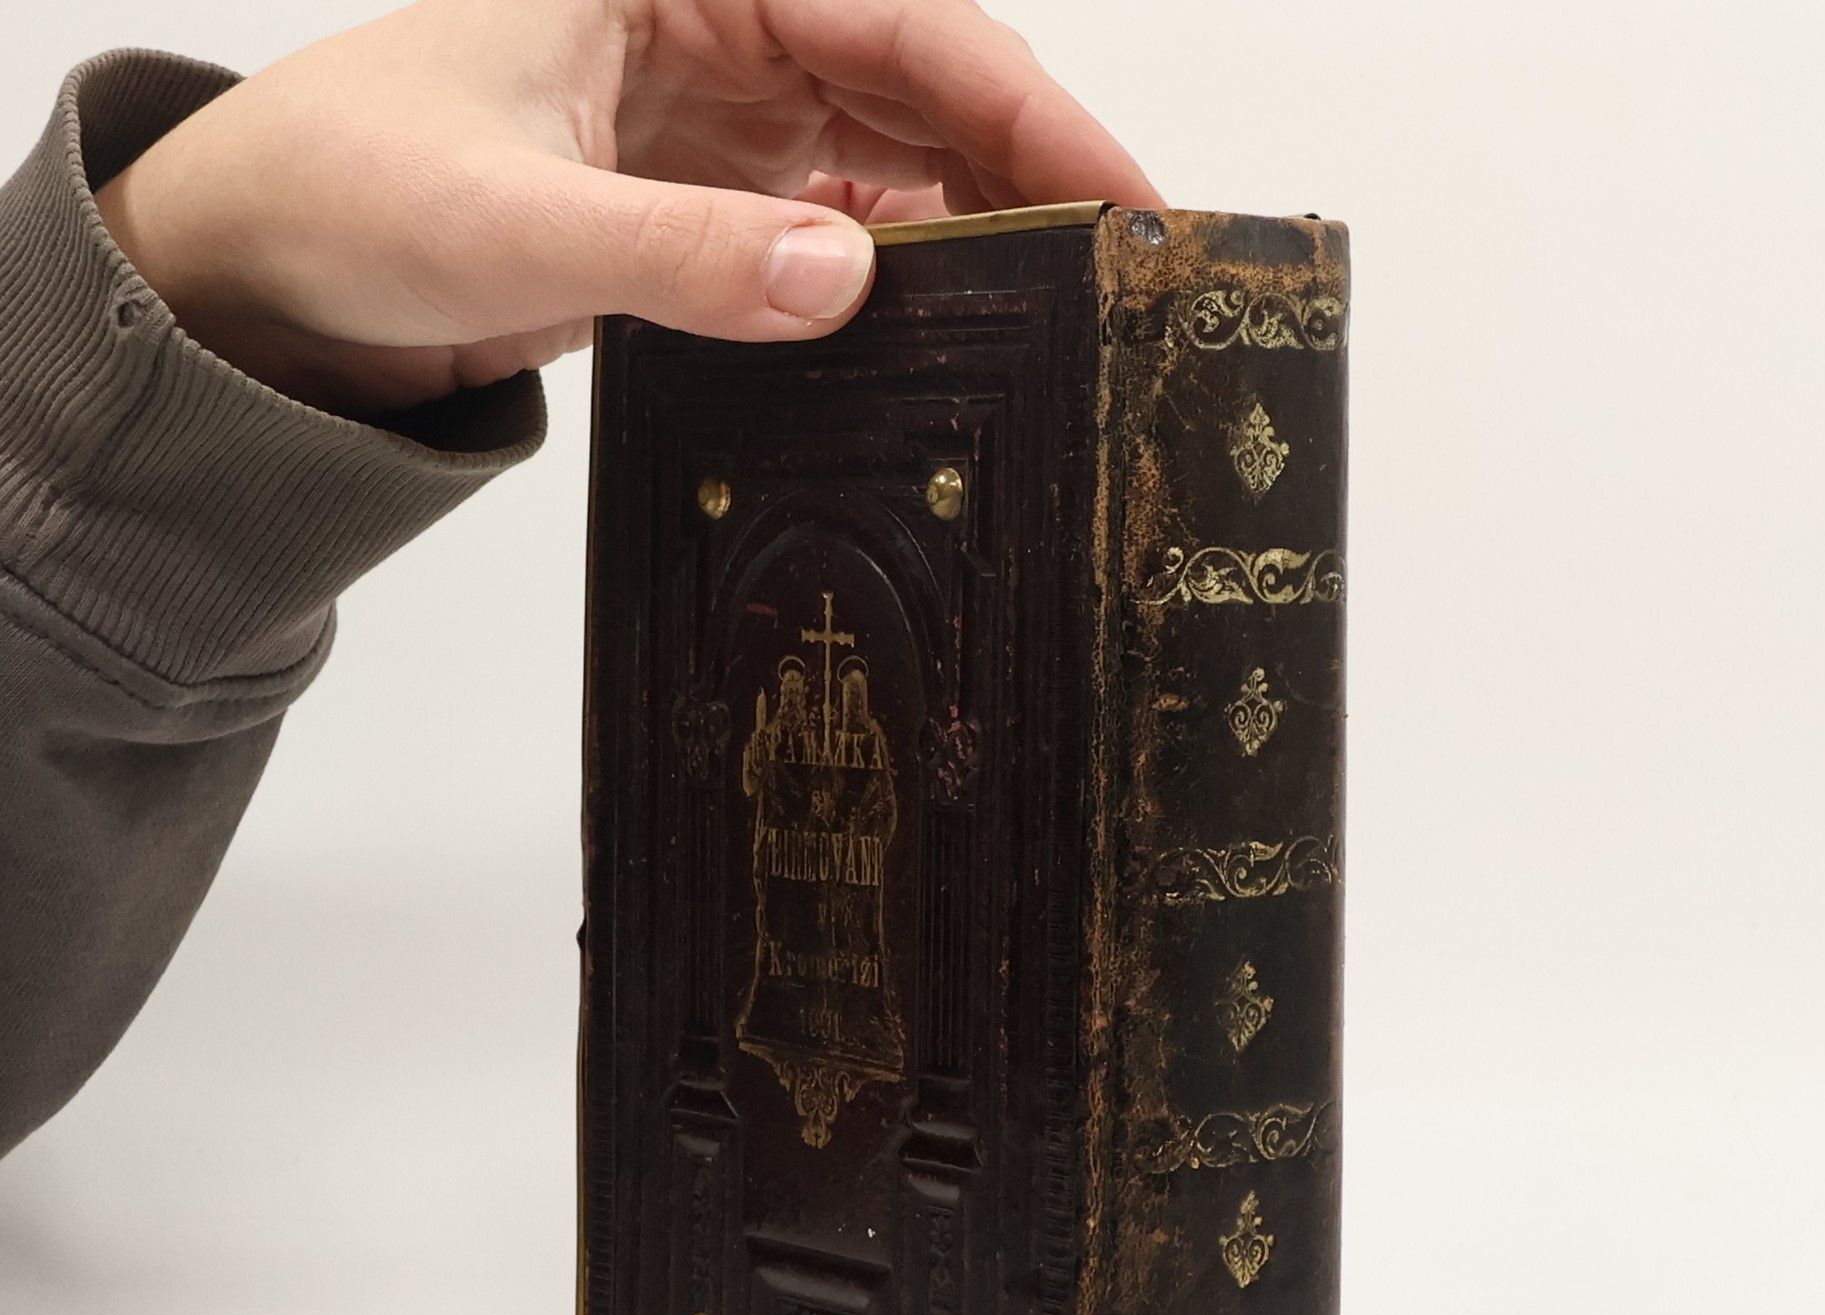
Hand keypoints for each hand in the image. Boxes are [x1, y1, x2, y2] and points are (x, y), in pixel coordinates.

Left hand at [94, 0, 1160, 417]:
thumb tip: (844, 280)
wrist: (267, 277)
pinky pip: (833, 237)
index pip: (898, 21)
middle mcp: (718, 32)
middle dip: (1024, 169)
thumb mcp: (513, 219)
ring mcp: (719, 126)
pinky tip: (934, 335)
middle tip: (1113, 282)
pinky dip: (890, 284)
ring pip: (892, 164)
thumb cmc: (344, 189)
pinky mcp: (705, 210)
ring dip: (969, 235)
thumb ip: (679, 254)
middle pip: (920, 87)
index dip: (1026, 106)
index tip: (1119, 197)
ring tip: (1048, 321)